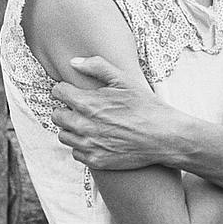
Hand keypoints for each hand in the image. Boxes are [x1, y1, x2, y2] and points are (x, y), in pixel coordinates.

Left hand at [49, 56, 181, 169]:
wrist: (166, 137)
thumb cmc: (146, 106)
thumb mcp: (124, 80)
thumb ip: (97, 66)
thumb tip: (73, 62)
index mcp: (88, 103)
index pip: (58, 92)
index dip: (65, 89)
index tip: (73, 91)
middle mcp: (84, 126)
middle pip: (56, 115)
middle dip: (66, 109)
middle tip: (81, 108)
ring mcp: (89, 145)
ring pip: (63, 135)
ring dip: (72, 129)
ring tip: (88, 124)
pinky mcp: (96, 160)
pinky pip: (76, 152)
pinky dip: (82, 146)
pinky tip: (96, 139)